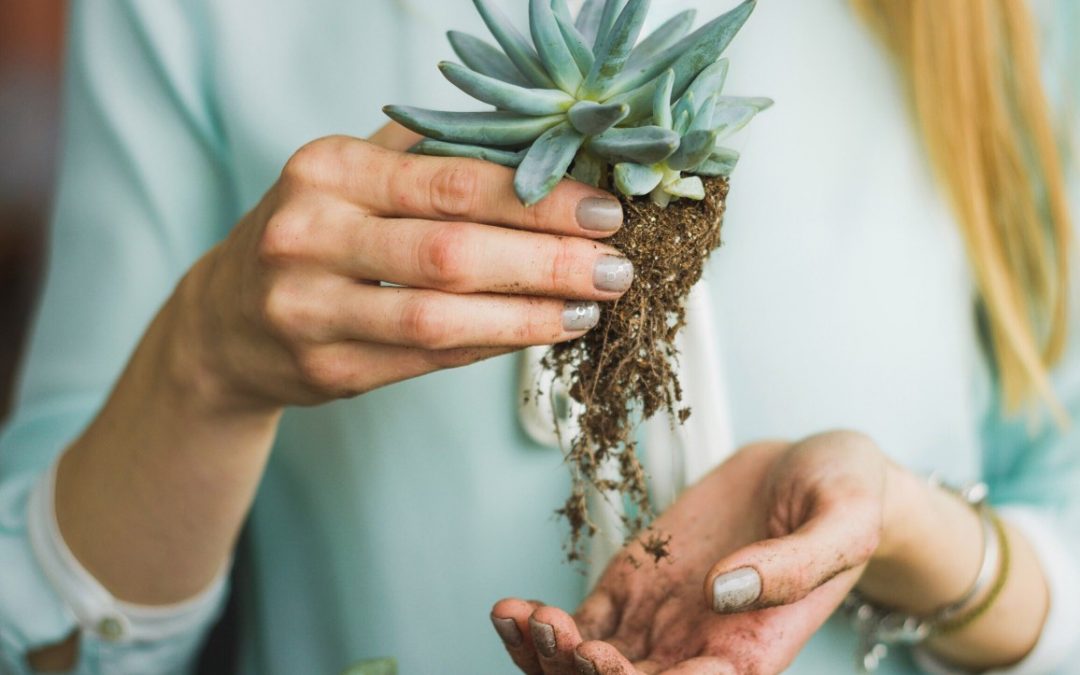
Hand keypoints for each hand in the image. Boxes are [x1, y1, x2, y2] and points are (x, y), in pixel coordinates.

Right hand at [170, 126, 631, 411]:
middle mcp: (308, 236)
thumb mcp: (352, 176)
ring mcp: (309, 310)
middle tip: (616, 268)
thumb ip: (433, 157)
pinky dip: (491, 344)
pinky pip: (428, 359)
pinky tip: (538, 332)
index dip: (535, 199)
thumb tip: (548, 152)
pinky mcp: (325, 370)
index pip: (450, 182)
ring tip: (590, 309)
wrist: (225, 321)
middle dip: (547, 262)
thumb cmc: (314, 231)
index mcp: (328, 170)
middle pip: (451, 254)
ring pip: (440, 318)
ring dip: (529, 316)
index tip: (603, 210)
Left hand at [491, 432, 894, 673]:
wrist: (812, 467)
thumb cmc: (844, 497)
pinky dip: (538, 626)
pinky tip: (510, 609)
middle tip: (559, 634)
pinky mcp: (633, 585)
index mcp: (753, 652)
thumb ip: (795, 563)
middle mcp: (700, 649)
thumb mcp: (842, 522)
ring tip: (525, 617)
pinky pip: (578, 622)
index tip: (609, 660)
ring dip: (549, 656)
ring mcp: (660, 620)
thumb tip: (726, 591)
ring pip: (589, 667)